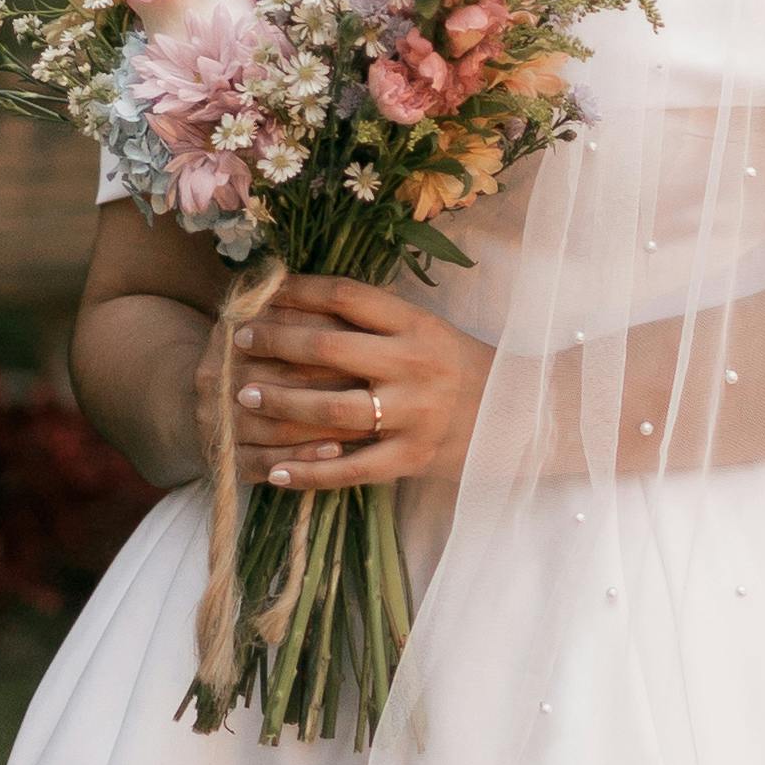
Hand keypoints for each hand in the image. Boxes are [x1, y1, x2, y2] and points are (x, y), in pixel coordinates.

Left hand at [229, 272, 494, 495]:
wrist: (526, 418)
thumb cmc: (465, 370)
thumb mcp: (428, 332)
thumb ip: (375, 322)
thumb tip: (303, 306)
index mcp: (417, 324)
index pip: (346, 297)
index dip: (297, 292)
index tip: (260, 294)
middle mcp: (414, 364)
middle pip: (329, 347)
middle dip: (276, 341)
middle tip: (237, 341)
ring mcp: (414, 414)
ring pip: (333, 408)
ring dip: (281, 401)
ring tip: (244, 395)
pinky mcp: (414, 459)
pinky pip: (351, 469)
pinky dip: (309, 472)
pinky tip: (275, 472)